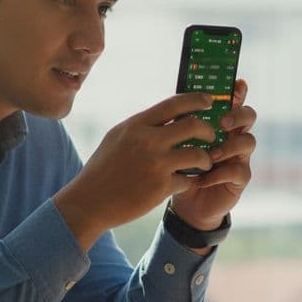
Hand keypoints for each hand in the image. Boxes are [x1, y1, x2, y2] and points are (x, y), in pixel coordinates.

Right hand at [54, 92, 216, 250]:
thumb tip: (166, 115)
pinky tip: (184, 182)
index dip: (196, 99)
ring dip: (206, 159)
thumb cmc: (102, 169)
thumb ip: (141, 126)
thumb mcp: (117, 138)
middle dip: (209, 131)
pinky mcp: (161, 187)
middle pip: (194, 125)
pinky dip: (189, 181)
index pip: (174, 103)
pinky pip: (188, 180)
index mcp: (137, 125)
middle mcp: (148, 141)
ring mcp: (156, 164)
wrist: (89, 201)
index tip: (208, 101)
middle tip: (211, 137)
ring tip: (204, 163)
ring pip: (198, 155)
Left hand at [168, 78, 256, 242]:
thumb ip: (180, 124)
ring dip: (229, 146)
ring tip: (210, 156)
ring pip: (249, 141)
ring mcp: (239, 157)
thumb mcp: (176, 143)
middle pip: (249, 116)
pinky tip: (202, 179)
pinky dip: (219, 173)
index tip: (238, 83)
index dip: (238, 91)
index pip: (233, 101)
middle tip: (222, 122)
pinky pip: (238, 170)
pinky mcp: (239, 179)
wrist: (184, 202)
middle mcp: (233, 136)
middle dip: (238, 115)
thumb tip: (175, 104)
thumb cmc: (179, 166)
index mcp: (219, 123)